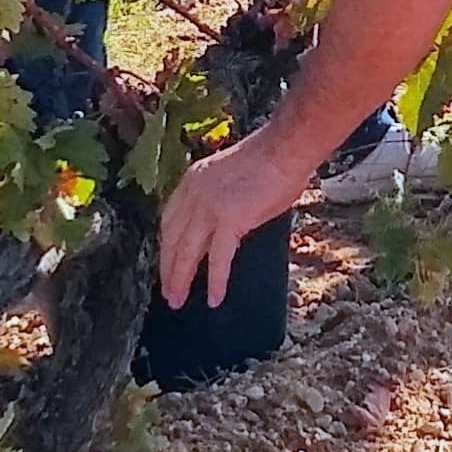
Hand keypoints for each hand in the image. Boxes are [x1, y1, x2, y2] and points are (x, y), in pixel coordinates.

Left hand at [157, 133, 299, 308]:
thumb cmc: (269, 161)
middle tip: (167, 292)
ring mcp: (209, 207)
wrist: (284, 150)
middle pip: (172, 239)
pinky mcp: (229, 219)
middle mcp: (194, 194)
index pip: (169, 220)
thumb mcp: (228, 176)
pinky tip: (214, 298)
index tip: (167, 263)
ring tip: (177, 301)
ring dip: (180, 279)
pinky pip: (218, 258)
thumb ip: (218, 199)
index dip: (167, 246)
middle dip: (168, 269)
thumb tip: (223, 226)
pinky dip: (215, 280)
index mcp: (192, 181)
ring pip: (187, 251)